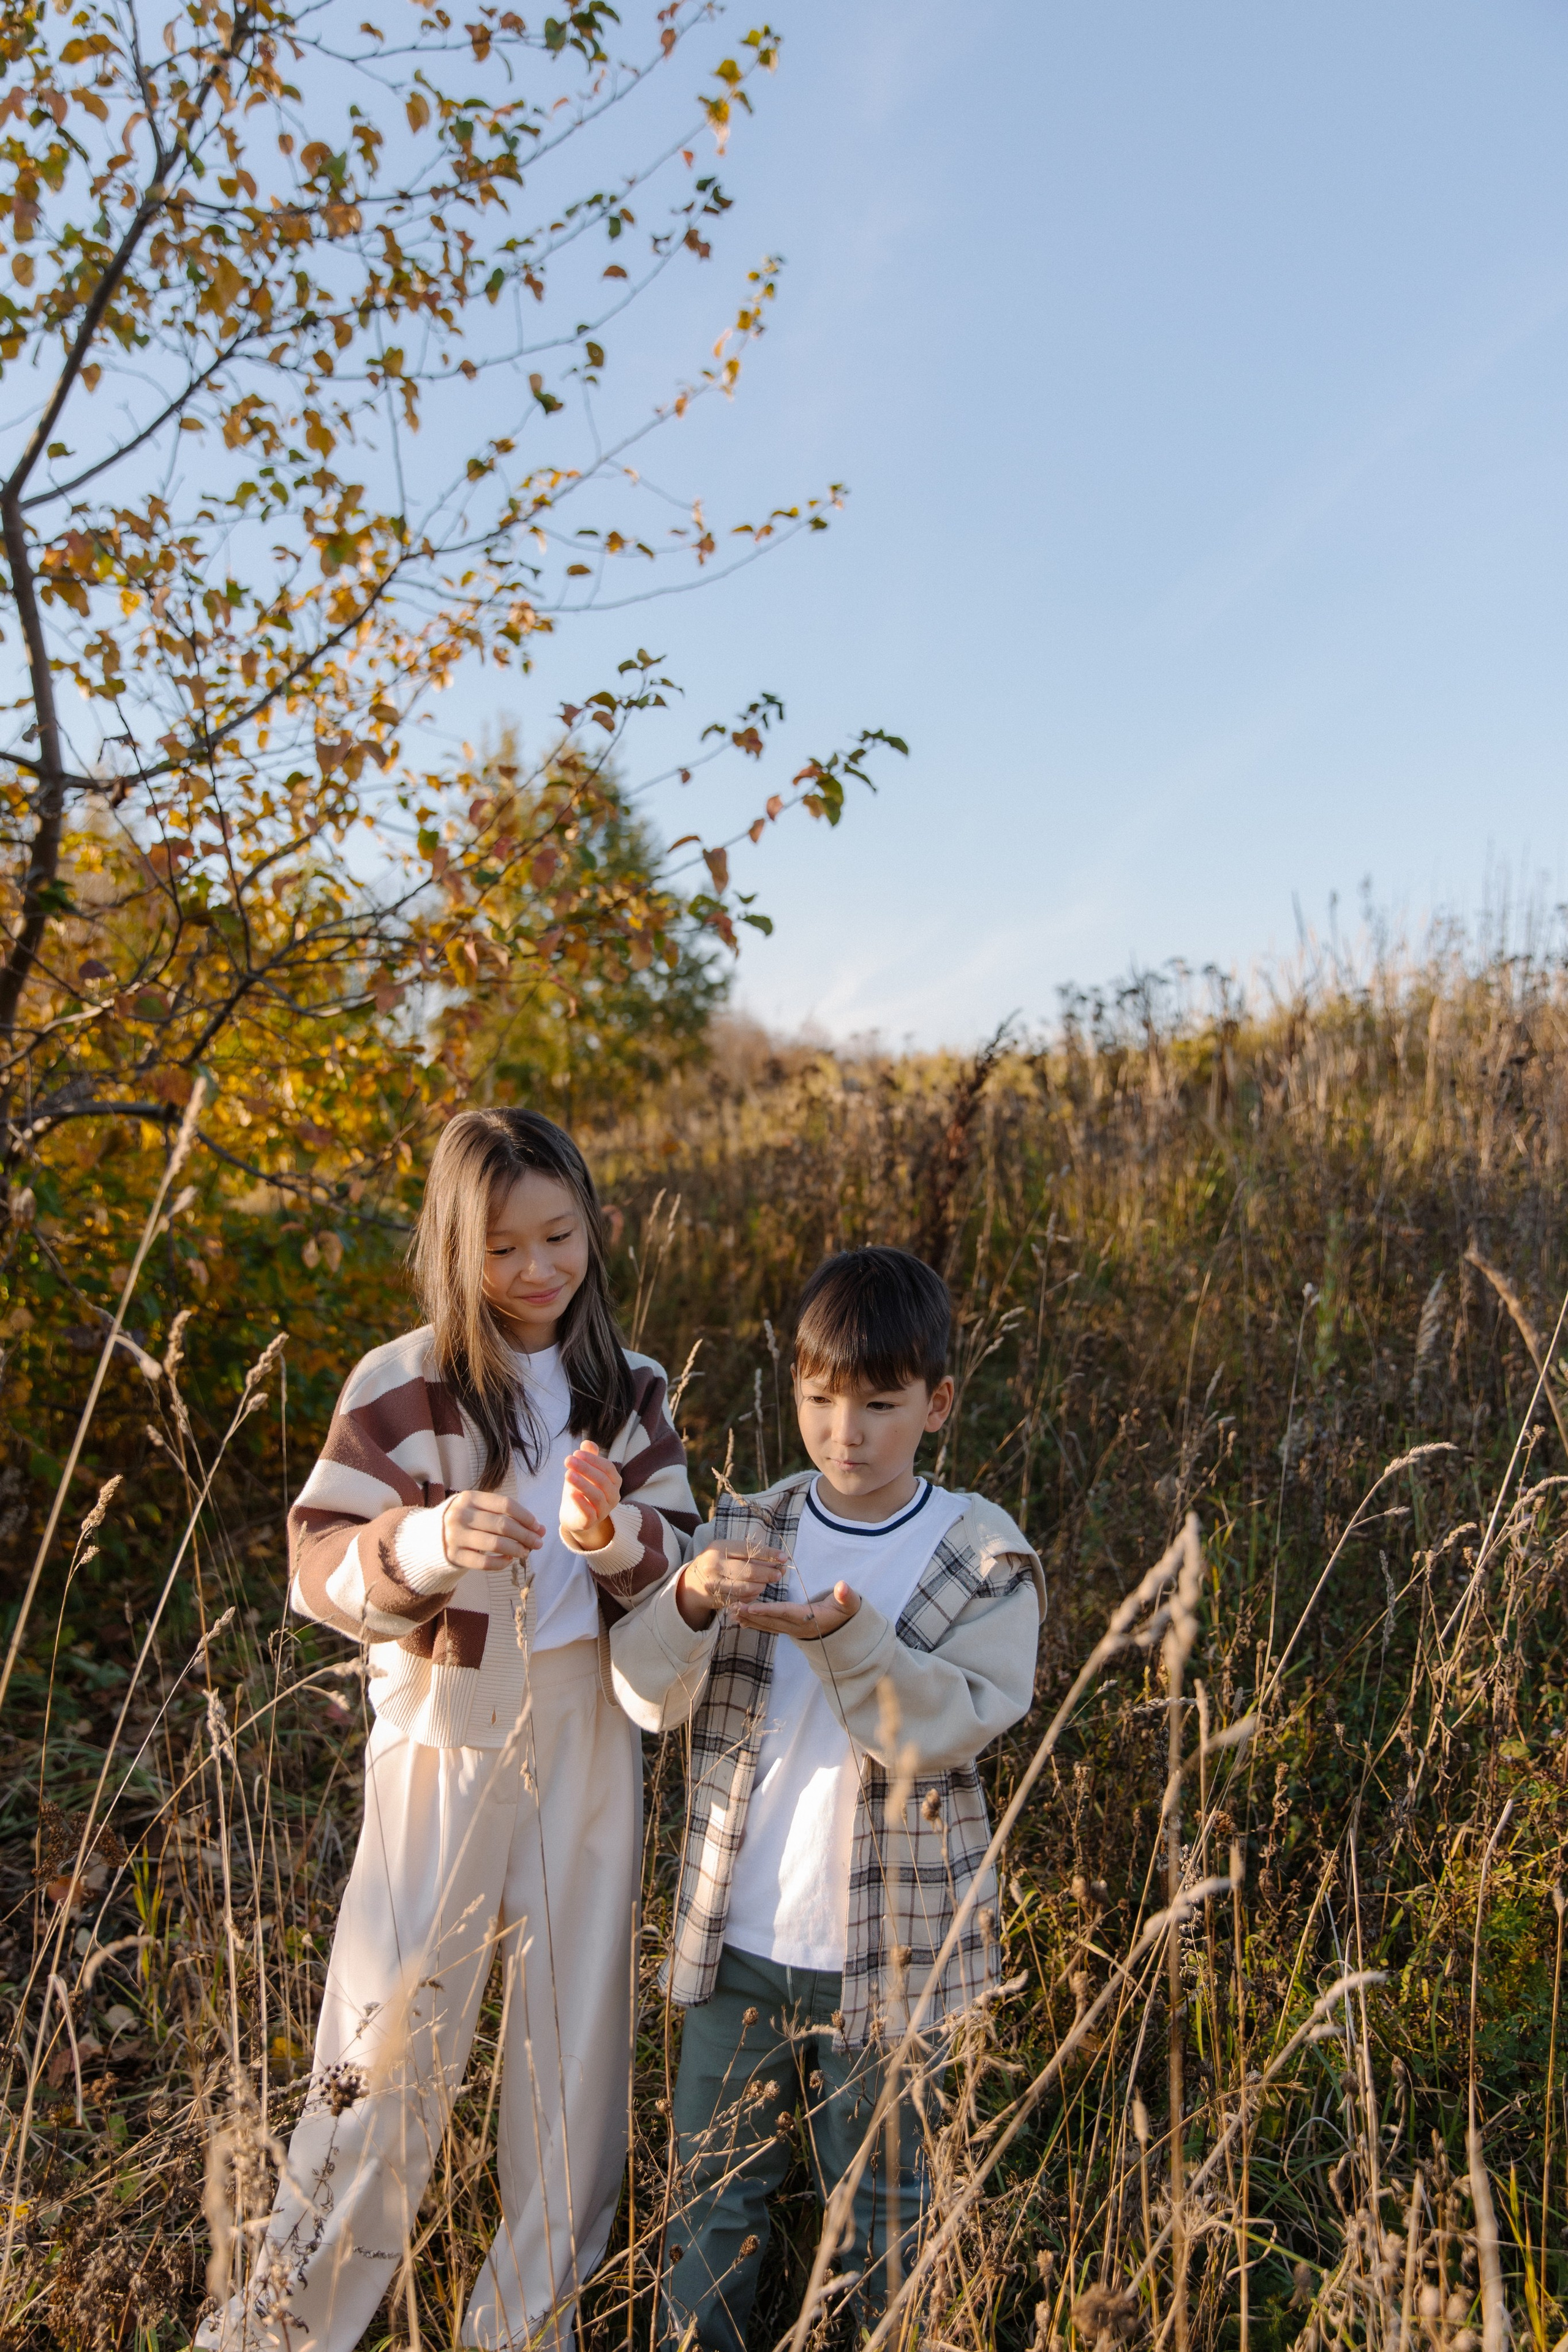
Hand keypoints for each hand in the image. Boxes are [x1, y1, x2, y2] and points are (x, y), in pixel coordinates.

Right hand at [441, 1489, 544, 1573]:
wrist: (430, 1536)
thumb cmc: (465, 1520)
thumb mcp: (479, 1509)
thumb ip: (506, 1516)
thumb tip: (539, 1529)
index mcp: (469, 1498)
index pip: (505, 1505)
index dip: (525, 1516)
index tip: (537, 1526)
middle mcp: (461, 1515)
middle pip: (502, 1525)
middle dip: (525, 1535)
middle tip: (538, 1543)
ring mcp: (455, 1536)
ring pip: (495, 1544)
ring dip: (516, 1549)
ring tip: (526, 1552)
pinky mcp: (454, 1556)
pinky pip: (484, 1563)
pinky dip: (501, 1562)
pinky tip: (508, 1560)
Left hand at [561, 1440, 621, 1550]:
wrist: (574, 1516)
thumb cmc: (581, 1489)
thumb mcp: (583, 1472)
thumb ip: (587, 1457)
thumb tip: (587, 1443)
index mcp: (614, 1482)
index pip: (608, 1468)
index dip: (593, 1459)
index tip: (576, 1453)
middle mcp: (613, 1497)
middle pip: (602, 1481)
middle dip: (585, 1469)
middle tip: (568, 1460)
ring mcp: (604, 1511)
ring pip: (597, 1497)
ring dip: (582, 1484)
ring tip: (567, 1474)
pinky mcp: (591, 1522)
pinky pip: (589, 1513)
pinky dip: (581, 1503)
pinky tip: (571, 1494)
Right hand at [676, 1541, 788, 1631]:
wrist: (692, 1582)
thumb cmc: (717, 1562)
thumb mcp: (727, 1551)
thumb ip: (750, 1554)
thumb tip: (778, 1560)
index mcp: (719, 1547)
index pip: (749, 1550)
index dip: (768, 1554)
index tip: (784, 1558)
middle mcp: (715, 1564)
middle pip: (749, 1570)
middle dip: (768, 1573)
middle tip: (779, 1574)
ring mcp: (714, 1583)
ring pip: (746, 1587)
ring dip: (761, 1586)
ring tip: (766, 1583)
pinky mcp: (717, 1598)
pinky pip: (742, 1598)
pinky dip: (752, 1595)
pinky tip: (755, 1591)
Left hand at [731, 1580, 860, 1640]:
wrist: (845, 1629)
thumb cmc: (845, 1612)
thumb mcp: (849, 1604)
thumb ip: (846, 1596)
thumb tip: (843, 1586)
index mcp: (808, 1618)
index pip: (785, 1613)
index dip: (768, 1610)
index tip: (751, 1607)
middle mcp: (797, 1627)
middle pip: (771, 1621)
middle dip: (751, 1615)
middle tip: (732, 1607)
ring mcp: (792, 1630)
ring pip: (767, 1626)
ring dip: (749, 1620)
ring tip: (731, 1613)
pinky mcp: (789, 1629)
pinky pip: (769, 1627)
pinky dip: (755, 1623)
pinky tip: (741, 1621)